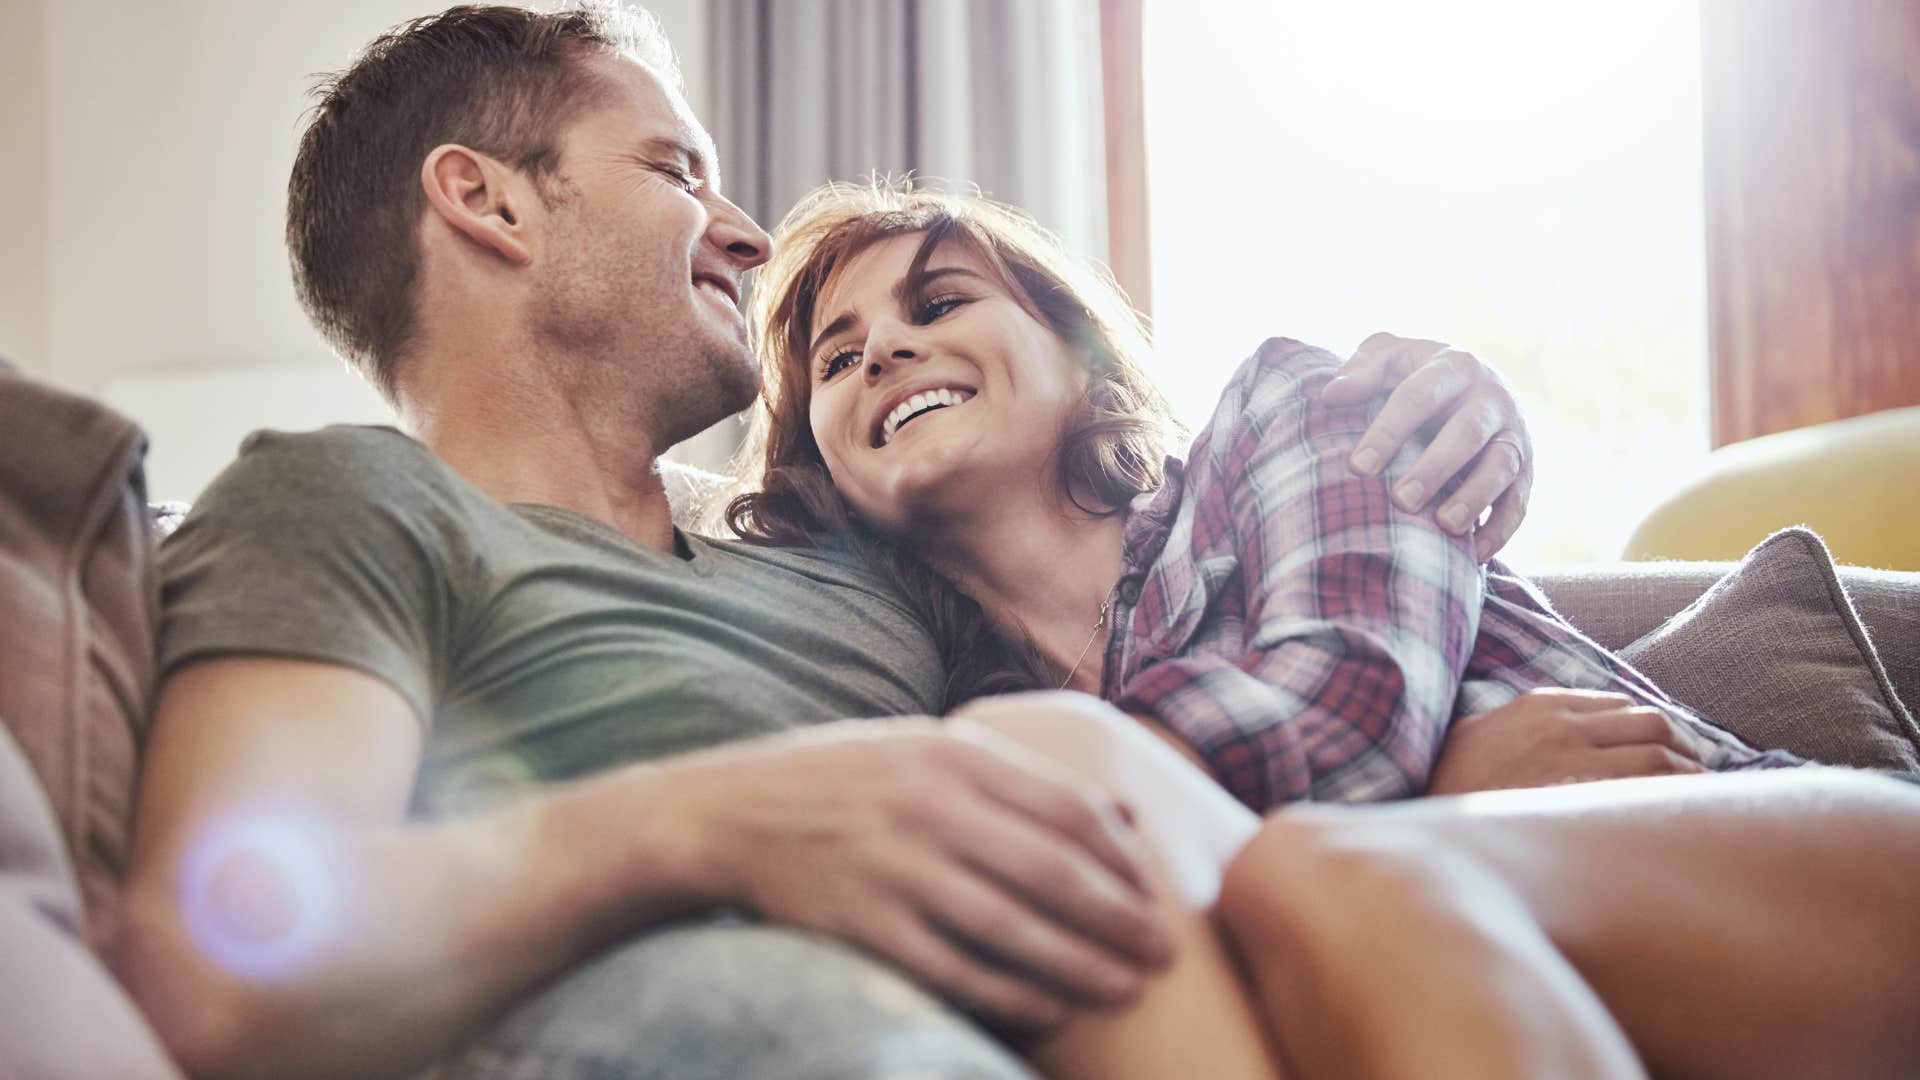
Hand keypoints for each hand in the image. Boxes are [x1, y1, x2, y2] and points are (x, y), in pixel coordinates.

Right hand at [675, 719, 1173, 1031]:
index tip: (1157, 894)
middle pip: (1053, 872)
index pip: (1067, 808)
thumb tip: (1124, 818)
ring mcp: (895, 869)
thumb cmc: (843, 780)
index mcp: (953, 755)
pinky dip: (1012, 995)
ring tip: (1126, 987)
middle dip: (1120, 919)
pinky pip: (956, 971)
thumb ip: (1020, 778)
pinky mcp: (863, 925)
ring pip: (1013, 928)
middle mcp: (929, 808)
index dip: (1123, 859)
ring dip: (1081, 964)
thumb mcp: (927, 749)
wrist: (727, 814)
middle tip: (1164, 954)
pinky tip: (1053, 1009)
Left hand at [1322, 332, 1533, 560]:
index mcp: (1453, 366)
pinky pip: (1519, 502)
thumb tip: (1332, 395)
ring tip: (1445, 526)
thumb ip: (1362, 370)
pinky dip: (1501, 529)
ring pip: (1501, 466)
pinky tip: (1475, 553)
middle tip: (1401, 500)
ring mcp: (1513, 434)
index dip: (1388, 432)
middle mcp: (1491, 398)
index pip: (1418, 397)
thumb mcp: (1390, 357)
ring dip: (1475, 497)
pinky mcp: (1526, 470)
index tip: (1358, 467)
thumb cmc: (1416, 374)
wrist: (1474, 382)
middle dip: (1435, 468)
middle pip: (1466, 433)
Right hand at [1427, 688, 1706, 794]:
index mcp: (1541, 706)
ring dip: (1687, 774)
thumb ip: (1521, 726)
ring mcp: (1573, 761)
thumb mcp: (1480, 734)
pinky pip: (1645, 789)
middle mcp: (1564, 726)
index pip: (1622, 705)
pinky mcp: (1579, 799)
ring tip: (1697, 796)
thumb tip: (1556, 735)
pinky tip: (1681, 813)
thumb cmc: (1445, 785)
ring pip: (1658, 754)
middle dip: (1681, 747)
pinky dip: (1672, 798)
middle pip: (1651, 723)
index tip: (1665, 749)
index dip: (1652, 728)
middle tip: (1693, 772)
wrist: (1423, 820)